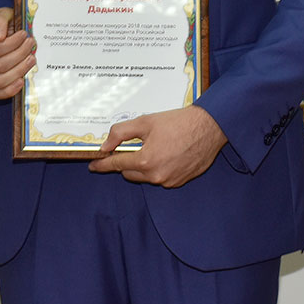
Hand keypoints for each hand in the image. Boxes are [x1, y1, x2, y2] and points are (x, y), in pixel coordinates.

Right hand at [0, 6, 33, 99]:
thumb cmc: (4, 24)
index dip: (13, 43)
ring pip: (0, 80)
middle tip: (31, 44)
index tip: (24, 35)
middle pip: (0, 65)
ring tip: (31, 59)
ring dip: (19, 70)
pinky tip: (21, 81)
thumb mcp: (3, 15)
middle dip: (20, 54)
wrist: (7, 31)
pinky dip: (10, 90)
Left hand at [87, 106, 225, 187]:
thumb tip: (106, 145)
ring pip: (145, 177)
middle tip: (134, 146)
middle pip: (129, 173)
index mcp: (145, 161)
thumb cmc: (178, 122)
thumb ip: (120, 133)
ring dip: (144, 166)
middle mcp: (156, 176)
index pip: (116, 165)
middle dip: (127, 161)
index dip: (102, 164)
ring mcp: (169, 181)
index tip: (93, 165)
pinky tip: (168, 153)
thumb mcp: (145, 121)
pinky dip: (159, 168)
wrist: (209, 127)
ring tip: (156, 146)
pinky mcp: (180, 182)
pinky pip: (161, 178)